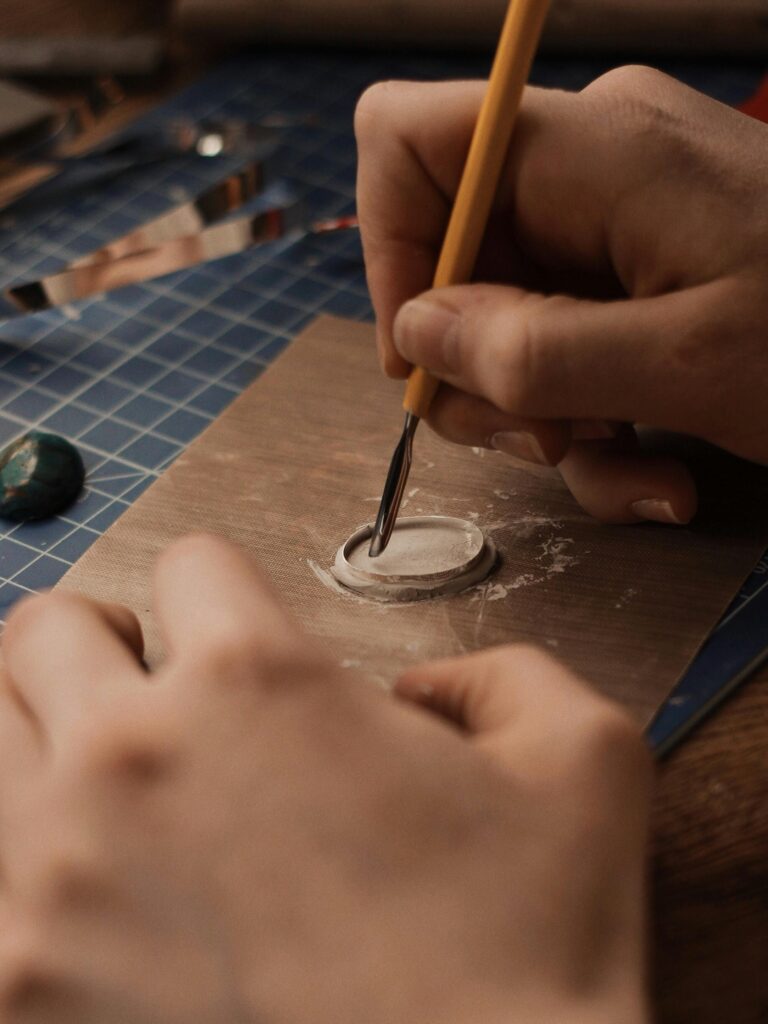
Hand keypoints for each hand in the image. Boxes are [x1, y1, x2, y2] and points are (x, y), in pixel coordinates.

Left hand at [0, 534, 650, 1023]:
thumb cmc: (527, 965)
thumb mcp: (586, 765)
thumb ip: (508, 675)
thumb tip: (424, 694)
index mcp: (257, 682)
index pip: (190, 563)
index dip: (225, 587)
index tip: (237, 629)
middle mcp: (133, 760)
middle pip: (45, 628)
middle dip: (100, 639)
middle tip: (144, 682)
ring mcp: (51, 882)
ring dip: (43, 733)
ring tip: (107, 775)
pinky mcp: (20, 994)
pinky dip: (30, 861)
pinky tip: (99, 890)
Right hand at [355, 67, 767, 523]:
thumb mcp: (687, 365)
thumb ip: (535, 349)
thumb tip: (418, 335)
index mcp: (594, 148)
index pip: (409, 144)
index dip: (389, 251)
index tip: (423, 357)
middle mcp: (592, 167)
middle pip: (451, 254)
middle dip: (478, 366)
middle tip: (538, 439)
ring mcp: (618, 220)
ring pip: (507, 316)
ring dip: (543, 414)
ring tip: (621, 465)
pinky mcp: (642, 270)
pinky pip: (568, 341)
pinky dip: (592, 418)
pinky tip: (655, 471)